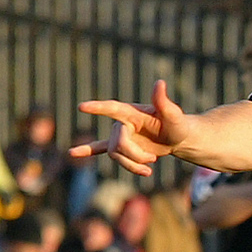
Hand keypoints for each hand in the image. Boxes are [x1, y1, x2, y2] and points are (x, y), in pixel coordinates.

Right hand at [71, 80, 192, 176]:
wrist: (178, 138)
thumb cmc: (177, 125)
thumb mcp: (174, 116)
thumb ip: (164, 101)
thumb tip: (159, 82)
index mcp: (133, 113)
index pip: (113, 108)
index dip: (98, 108)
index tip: (82, 106)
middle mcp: (123, 123)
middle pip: (117, 144)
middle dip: (134, 156)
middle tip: (153, 160)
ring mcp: (121, 135)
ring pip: (114, 155)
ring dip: (131, 165)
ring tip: (149, 169)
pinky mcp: (121, 147)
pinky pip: (100, 148)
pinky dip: (87, 150)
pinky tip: (72, 153)